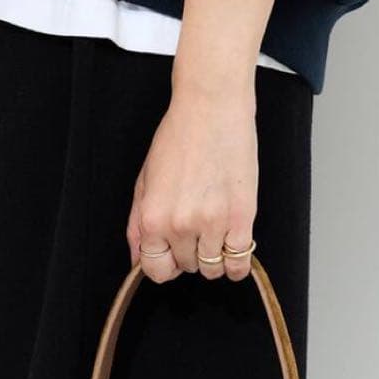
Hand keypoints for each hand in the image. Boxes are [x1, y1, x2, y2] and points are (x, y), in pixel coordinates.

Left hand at [126, 84, 257, 282]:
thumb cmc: (178, 138)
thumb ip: (137, 225)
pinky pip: (239, 263)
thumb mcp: (145, 181)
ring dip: (214, 255)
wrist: (211, 107)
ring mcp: (211, 224)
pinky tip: (234, 244)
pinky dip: (237, 261)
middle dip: (191, 252)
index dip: (165, 264)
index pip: (155, 270)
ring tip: (216, 228)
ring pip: (213, 269)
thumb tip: (138, 259)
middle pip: (186, 267)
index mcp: (152, 218)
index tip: (173, 254)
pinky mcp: (241, 219)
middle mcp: (179, 225)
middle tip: (197, 224)